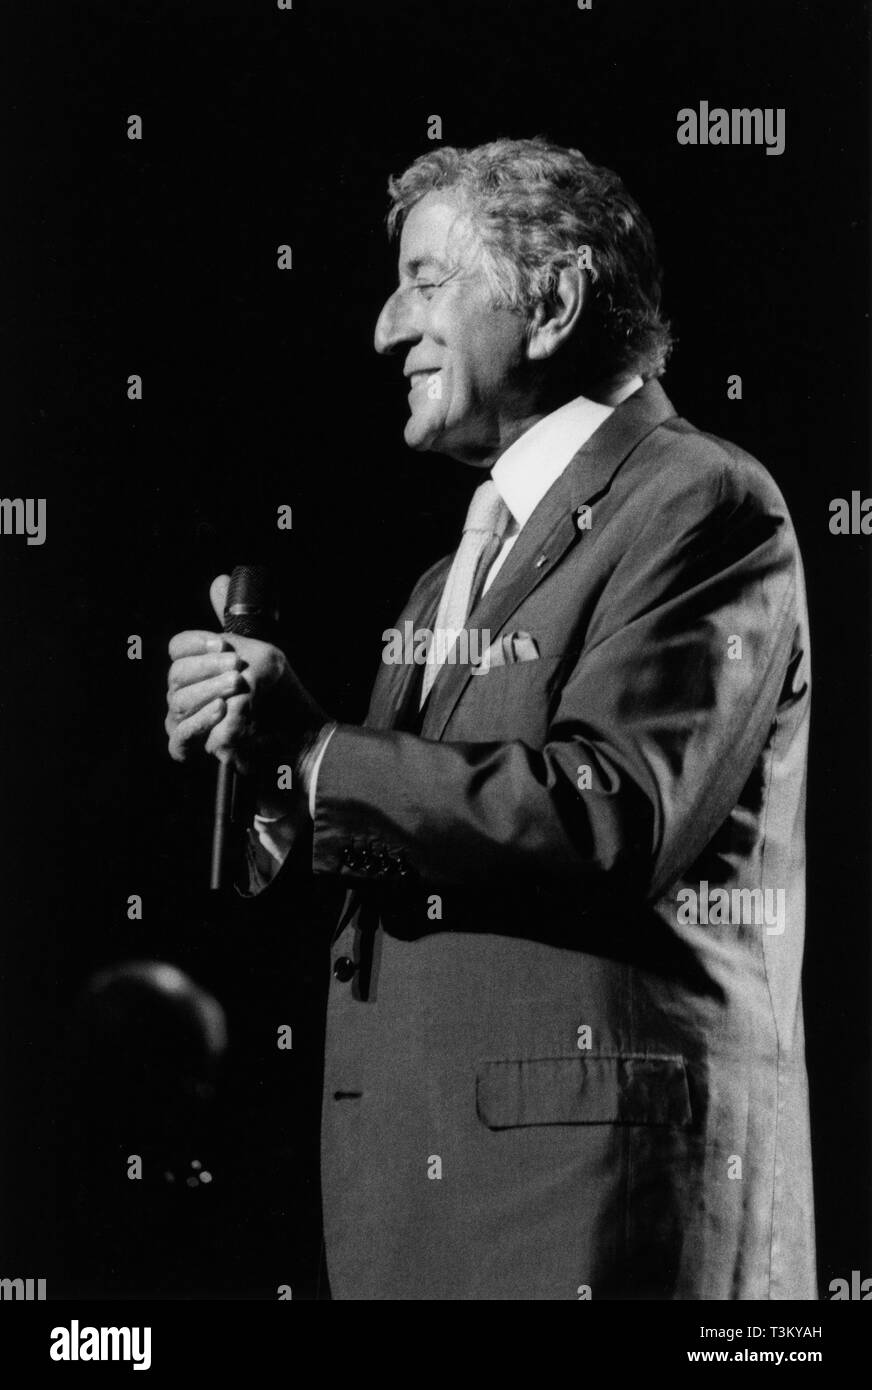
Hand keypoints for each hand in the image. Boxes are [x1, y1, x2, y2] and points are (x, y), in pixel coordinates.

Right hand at [165, 575, 328, 814]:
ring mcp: (185, 721)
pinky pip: (179, 737)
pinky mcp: (191, 749)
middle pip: (176, 673)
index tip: (224, 644)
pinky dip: (199, 722)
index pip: (178, 647)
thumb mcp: (261, 650)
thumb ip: (232, 619)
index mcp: (199, 666)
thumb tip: (219, 580)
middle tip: (238, 669)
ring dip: (209, 691)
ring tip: (237, 688)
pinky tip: (220, 710)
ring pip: (178, 702)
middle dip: (207, 667)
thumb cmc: (277, 694)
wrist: (297, 733)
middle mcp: (186, 692)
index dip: (196, 643)